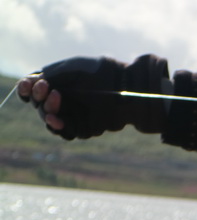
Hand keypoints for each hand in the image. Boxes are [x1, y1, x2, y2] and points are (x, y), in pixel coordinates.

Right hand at [16, 55, 170, 139]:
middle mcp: (65, 101)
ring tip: (51, 105)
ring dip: (47, 114)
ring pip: (52, 122)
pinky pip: (68, 132)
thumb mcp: (74, 68)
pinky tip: (56, 119)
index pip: (36, 90)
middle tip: (45, 89)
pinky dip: (59, 127)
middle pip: (41, 107)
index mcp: (60, 84)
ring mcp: (75, 115)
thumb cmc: (102, 73)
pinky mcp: (86, 127)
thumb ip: (52, 75)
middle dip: (40, 99)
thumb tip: (30, 83)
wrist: (127, 87)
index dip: (28, 90)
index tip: (30, 85)